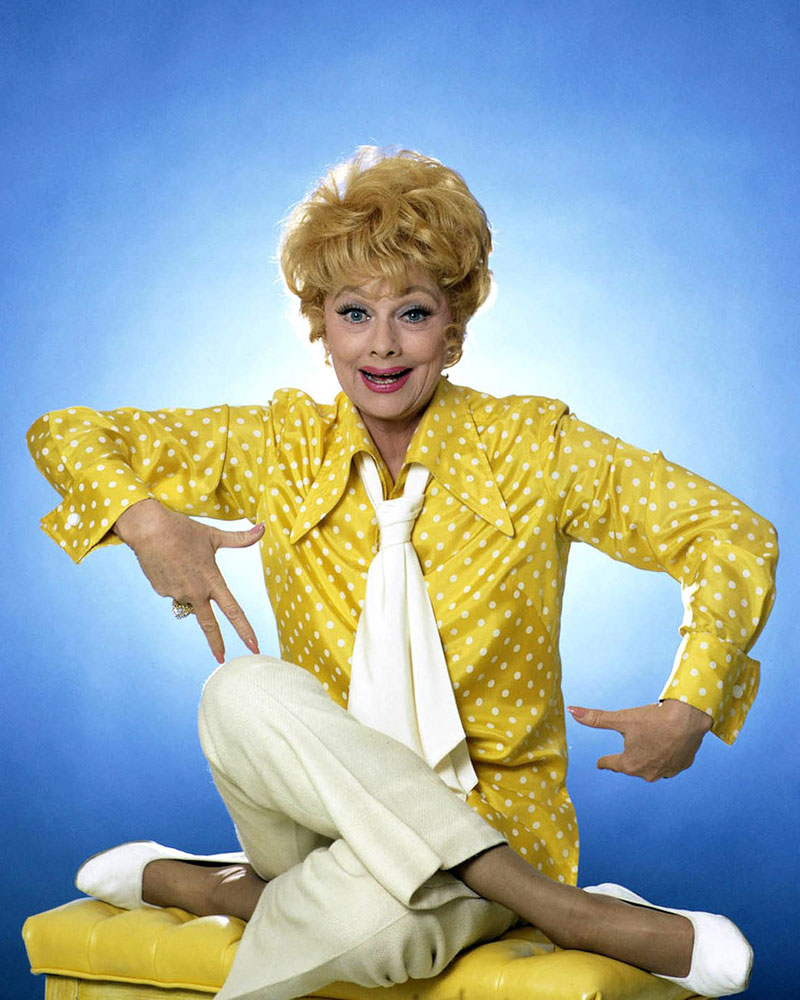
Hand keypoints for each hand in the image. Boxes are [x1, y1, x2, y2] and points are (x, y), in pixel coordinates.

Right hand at [113, 498, 263, 662]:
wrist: (148, 528)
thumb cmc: (184, 530)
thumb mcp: (214, 535)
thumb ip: (240, 539)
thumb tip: (262, 528)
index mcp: (211, 580)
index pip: (233, 611)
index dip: (245, 630)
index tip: (254, 646)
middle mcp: (195, 592)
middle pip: (208, 624)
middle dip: (216, 643)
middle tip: (222, 658)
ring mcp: (176, 593)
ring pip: (188, 597)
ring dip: (188, 586)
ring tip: (180, 560)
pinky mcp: (161, 591)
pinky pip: (173, 590)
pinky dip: (174, 580)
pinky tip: (168, 563)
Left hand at [567, 699, 712, 781]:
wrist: (688, 719)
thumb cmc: (653, 719)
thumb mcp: (621, 718)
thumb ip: (595, 718)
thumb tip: (571, 711)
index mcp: (629, 764)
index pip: (610, 763)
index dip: (604, 761)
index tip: (600, 762)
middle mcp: (646, 774)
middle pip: (631, 765)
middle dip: (629, 756)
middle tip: (630, 743)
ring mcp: (666, 772)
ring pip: (651, 766)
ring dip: (648, 757)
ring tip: (650, 743)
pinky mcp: (682, 767)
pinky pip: (669, 763)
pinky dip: (666, 755)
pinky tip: (667, 745)